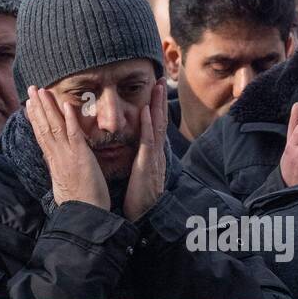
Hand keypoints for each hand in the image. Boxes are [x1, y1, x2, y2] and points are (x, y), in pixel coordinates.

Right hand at [27, 85, 109, 210]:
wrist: (84, 216)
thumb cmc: (79, 205)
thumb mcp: (63, 185)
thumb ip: (59, 171)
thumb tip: (52, 164)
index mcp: (54, 163)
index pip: (42, 136)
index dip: (35, 119)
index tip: (30, 105)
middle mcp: (57, 157)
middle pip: (43, 127)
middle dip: (37, 107)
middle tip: (31, 89)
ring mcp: (67, 156)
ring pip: (54, 127)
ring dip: (48, 107)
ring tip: (41, 91)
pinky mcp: (80, 157)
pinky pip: (74, 134)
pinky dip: (70, 118)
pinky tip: (66, 104)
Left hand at [124, 79, 168, 221]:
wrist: (145, 218)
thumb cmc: (139, 201)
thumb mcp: (140, 177)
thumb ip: (139, 163)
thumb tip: (137, 153)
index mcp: (152, 157)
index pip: (155, 128)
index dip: (156, 109)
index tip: (155, 92)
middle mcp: (156, 155)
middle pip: (159, 122)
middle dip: (160, 101)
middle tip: (160, 80)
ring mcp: (154, 159)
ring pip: (156, 127)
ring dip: (157, 106)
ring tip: (157, 87)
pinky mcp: (147, 166)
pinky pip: (148, 142)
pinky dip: (147, 125)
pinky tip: (146, 111)